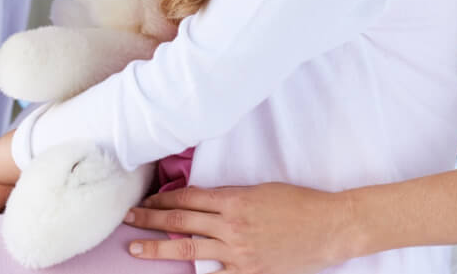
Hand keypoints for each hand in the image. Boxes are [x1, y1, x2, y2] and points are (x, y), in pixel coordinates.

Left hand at [123, 183, 355, 273]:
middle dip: (150, 219)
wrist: (330, 226)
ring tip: (136, 247)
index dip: (162, 199)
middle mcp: (231, 224)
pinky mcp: (249, 271)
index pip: (187, 197)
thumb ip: (229, 197)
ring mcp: (238, 250)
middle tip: (127, 219)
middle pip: (180, 220)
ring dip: (158, 246)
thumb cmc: (298, 203)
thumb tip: (201, 201)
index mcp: (234, 198)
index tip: (146, 200)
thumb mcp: (260, 190)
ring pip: (188, 247)